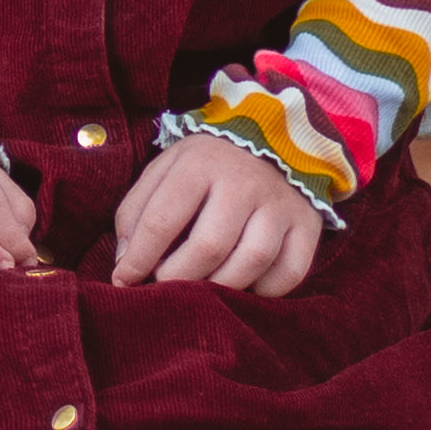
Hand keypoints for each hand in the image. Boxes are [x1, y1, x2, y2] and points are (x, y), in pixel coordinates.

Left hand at [109, 133, 320, 293]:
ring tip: (202, 290)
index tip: (123, 281)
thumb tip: (125, 264)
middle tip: (165, 287)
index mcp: (200, 164)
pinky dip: (264, 291)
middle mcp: (244, 182)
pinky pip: (289, 273)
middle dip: (178, 278)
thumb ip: (137, 212)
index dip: (138, 259)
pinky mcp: (307, 225)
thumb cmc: (206, 165)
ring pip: (251, 261)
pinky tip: (244, 285)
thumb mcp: (165, 170)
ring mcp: (280, 204)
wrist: (272, 138)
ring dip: (220, 287)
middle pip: (209, 246)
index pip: (162, 220)